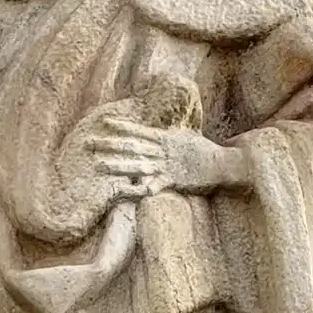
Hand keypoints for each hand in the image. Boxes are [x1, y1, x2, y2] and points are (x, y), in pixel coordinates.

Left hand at [79, 110, 248, 202]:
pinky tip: (126, 191)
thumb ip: (169, 133)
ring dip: (117, 166)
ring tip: (99, 166)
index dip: (121, 125)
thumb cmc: (204, 152)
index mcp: (165, 139)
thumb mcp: (185, 137)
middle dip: (109, 145)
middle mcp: (162, 151)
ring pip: (137, 165)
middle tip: (88, 143)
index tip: (103, 121)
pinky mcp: (174, 181)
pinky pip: (155, 186)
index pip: (138, 130)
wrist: (224, 164)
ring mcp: (167, 166)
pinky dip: (142, 189)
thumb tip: (160, 126)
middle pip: (131, 146)